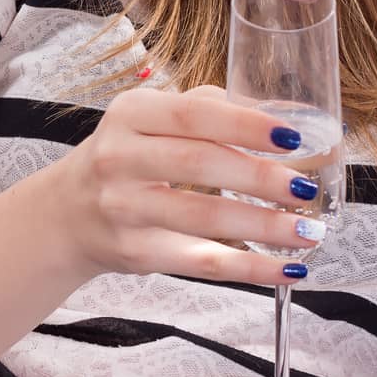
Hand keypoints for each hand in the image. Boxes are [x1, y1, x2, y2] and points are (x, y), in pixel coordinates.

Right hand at [47, 84, 324, 285]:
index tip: (292, 137)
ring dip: (264, 227)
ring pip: (203, 218)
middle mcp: (120, 158)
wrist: (67, 214)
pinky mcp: (136, 253)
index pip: (193, 115)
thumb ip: (206, 108)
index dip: (245, 125)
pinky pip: (202, 263)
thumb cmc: (125, 158)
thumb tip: (282, 113)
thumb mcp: (148, 120)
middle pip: (199, 164)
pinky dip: (251, 268)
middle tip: (306, 187)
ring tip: (309, 229)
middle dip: (260, 178)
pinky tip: (289, 268)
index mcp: (131, 114)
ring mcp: (124, 208)